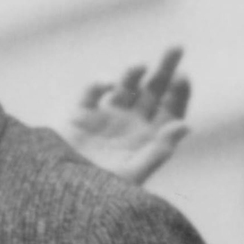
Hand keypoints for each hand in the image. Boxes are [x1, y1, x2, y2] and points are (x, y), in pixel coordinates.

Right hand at [60, 47, 190, 186]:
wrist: (58, 196)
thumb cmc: (101, 192)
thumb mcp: (134, 173)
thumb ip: (159, 150)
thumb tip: (185, 125)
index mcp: (149, 137)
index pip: (171, 108)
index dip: (179, 91)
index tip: (183, 77)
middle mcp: (131, 122)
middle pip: (154, 90)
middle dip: (165, 69)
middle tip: (176, 47)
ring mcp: (106, 117)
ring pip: (125, 87)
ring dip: (133, 73)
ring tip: (139, 65)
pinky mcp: (79, 114)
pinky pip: (91, 93)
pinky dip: (98, 85)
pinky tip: (106, 84)